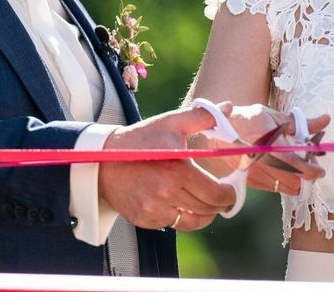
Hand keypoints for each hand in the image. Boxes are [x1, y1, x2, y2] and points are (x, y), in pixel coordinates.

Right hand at [100, 104, 239, 230]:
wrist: (103, 159)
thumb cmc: (140, 139)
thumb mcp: (171, 122)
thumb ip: (203, 116)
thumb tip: (228, 108)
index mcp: (178, 169)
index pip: (216, 193)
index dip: (229, 194)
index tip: (231, 188)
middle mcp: (166, 192)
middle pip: (208, 208)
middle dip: (220, 204)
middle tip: (222, 196)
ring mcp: (154, 209)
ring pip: (193, 221)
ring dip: (204, 213)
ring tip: (206, 202)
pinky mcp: (145, 219)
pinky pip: (173, 224)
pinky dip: (182, 217)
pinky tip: (182, 204)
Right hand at [208, 104, 330, 196]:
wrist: (221, 128)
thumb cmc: (249, 119)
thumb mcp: (275, 116)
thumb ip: (301, 122)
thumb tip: (326, 120)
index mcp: (266, 140)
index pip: (293, 162)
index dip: (310, 170)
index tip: (320, 171)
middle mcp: (257, 159)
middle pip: (289, 179)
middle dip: (304, 177)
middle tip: (310, 170)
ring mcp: (251, 171)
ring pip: (281, 187)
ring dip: (294, 183)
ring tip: (299, 173)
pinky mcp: (246, 178)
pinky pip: (270, 188)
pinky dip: (281, 184)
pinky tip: (284, 176)